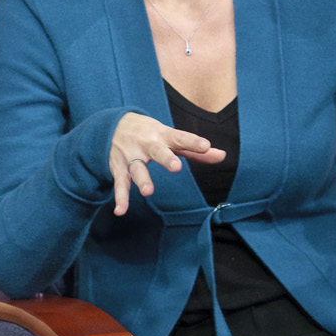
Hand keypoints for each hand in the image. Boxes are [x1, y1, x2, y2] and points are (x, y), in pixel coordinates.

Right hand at [108, 111, 226, 216]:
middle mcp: (147, 145)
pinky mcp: (119, 169)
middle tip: (176, 167)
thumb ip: (194, 149)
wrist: (112, 124)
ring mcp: (131, 157)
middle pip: (157, 151)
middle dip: (166, 158)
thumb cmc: (149, 133)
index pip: (180, 138)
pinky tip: (120, 210)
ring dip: (142, 180)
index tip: (206, 146)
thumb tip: (223, 156)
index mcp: (162, 135)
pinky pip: (120, 184)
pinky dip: (120, 198)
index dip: (193, 142)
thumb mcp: (170, 137)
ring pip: (137, 169)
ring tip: (148, 192)